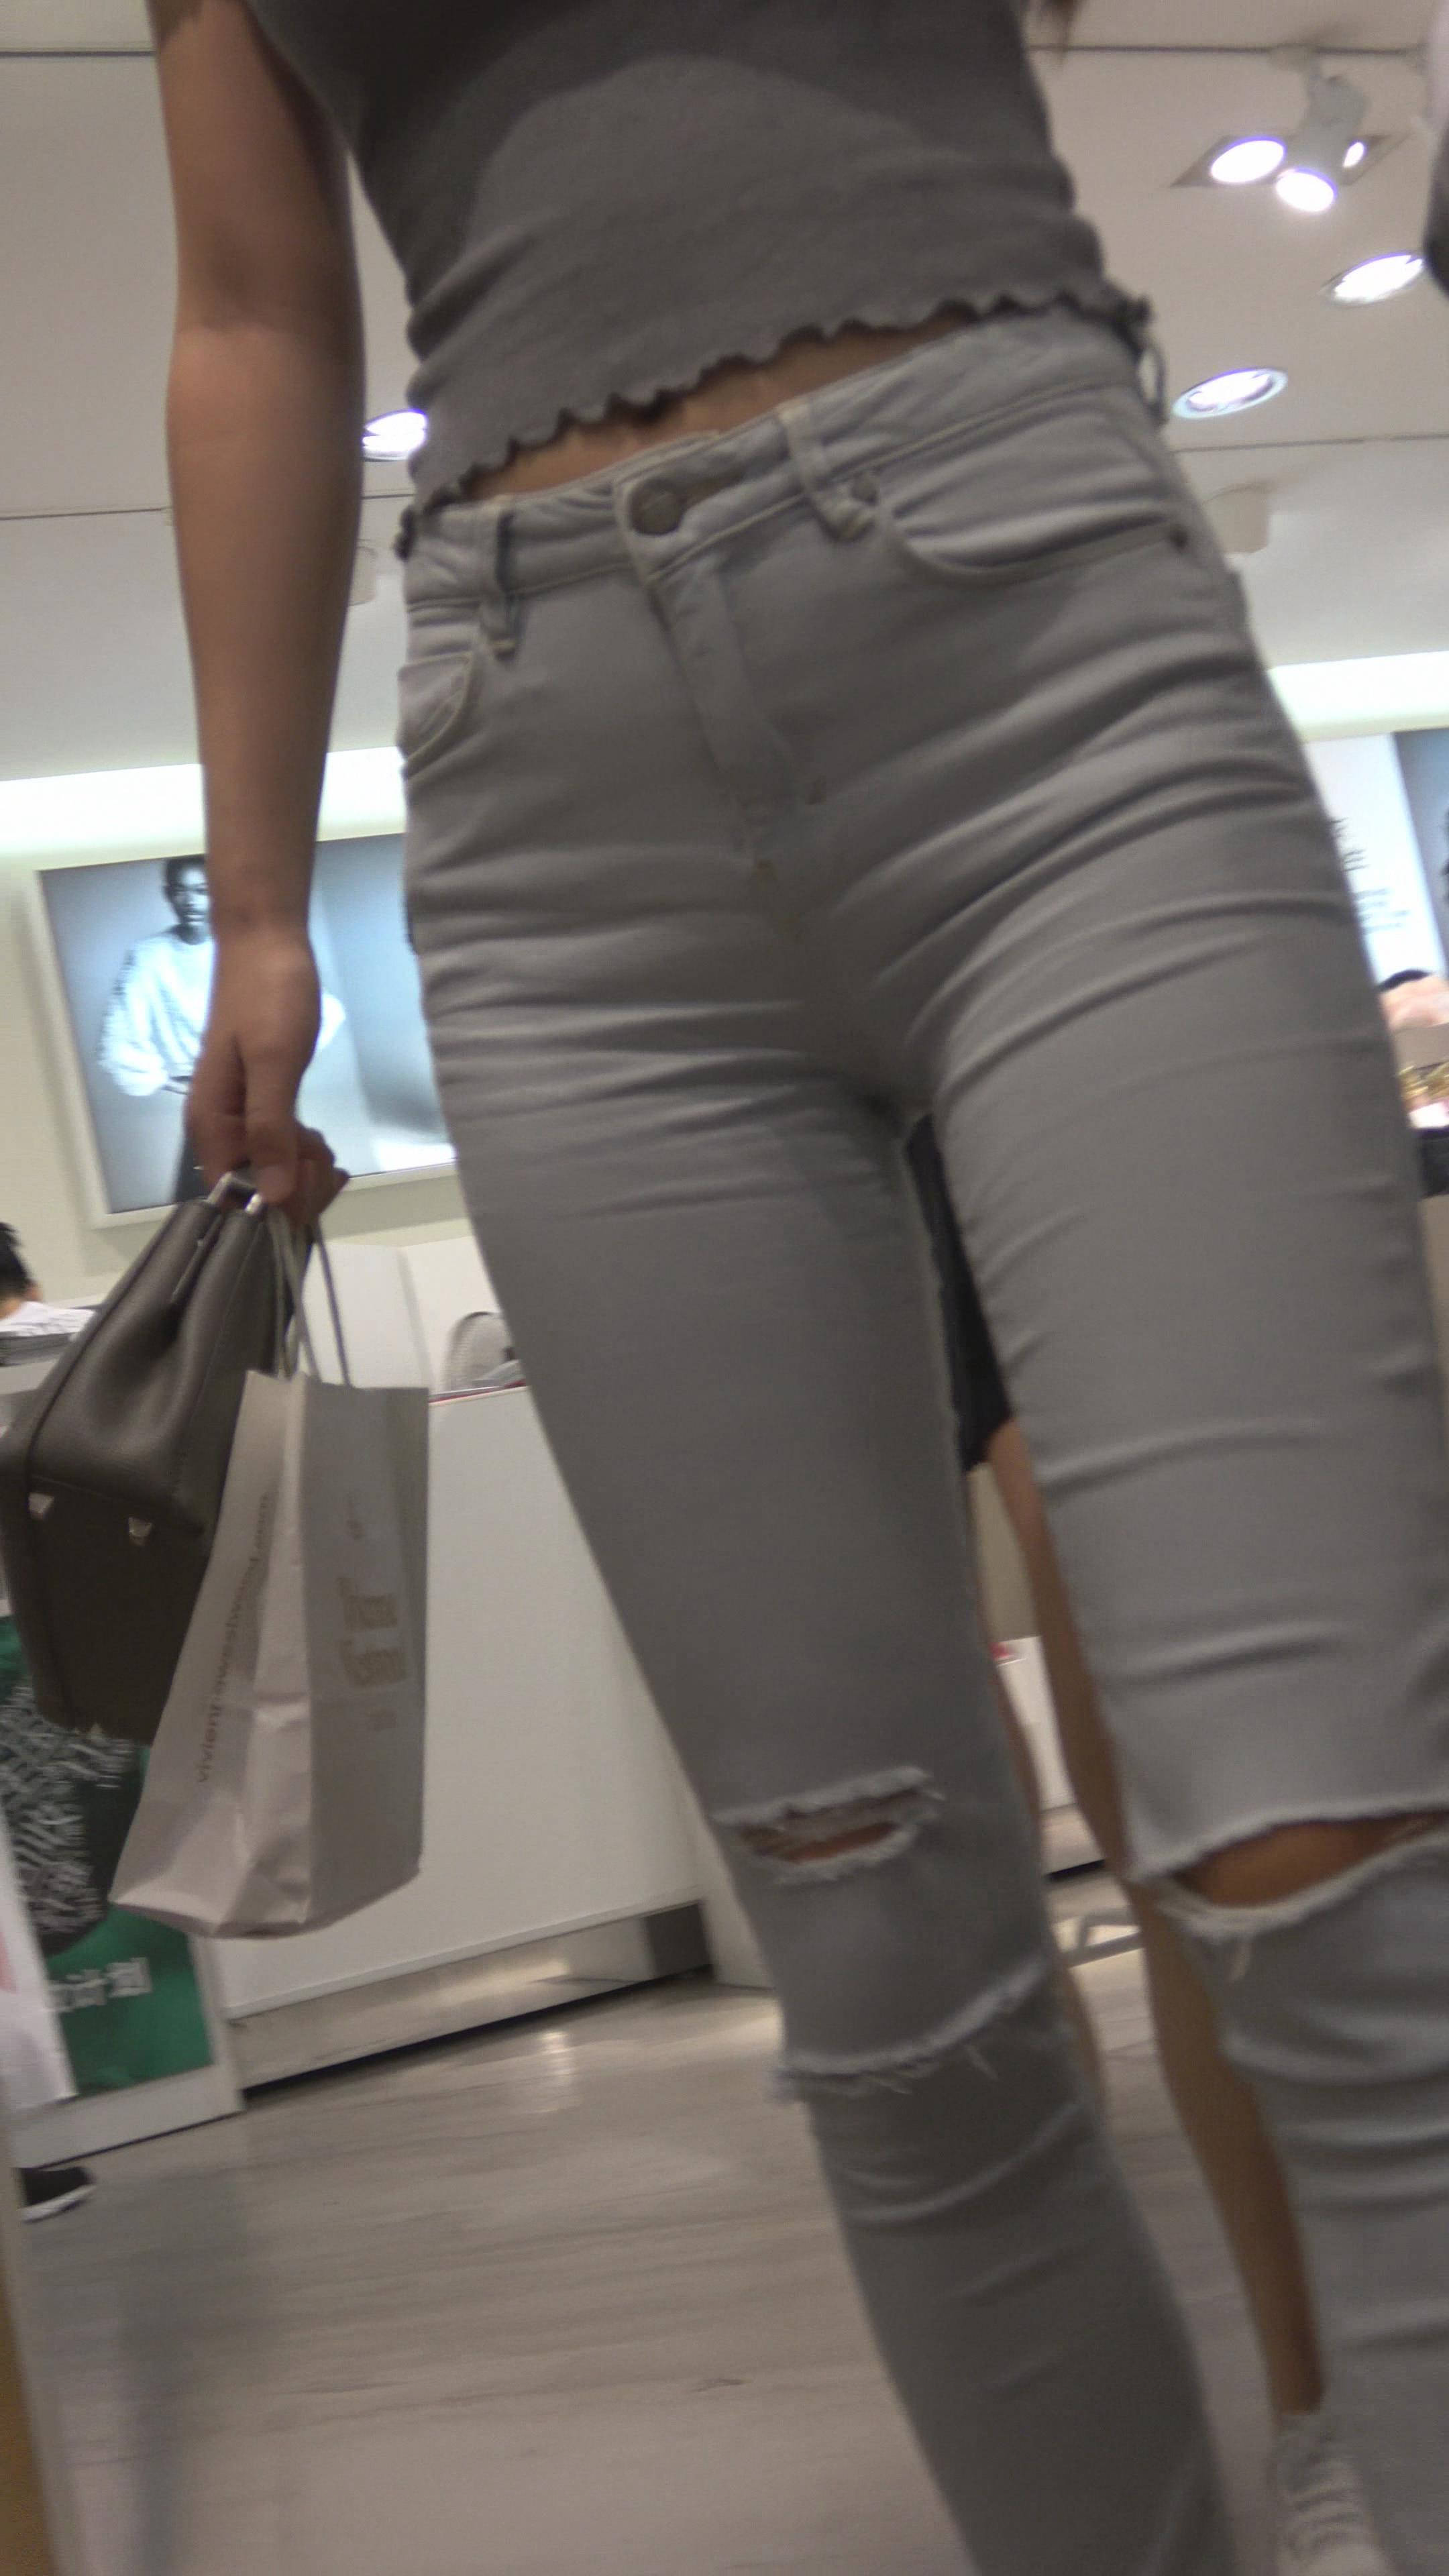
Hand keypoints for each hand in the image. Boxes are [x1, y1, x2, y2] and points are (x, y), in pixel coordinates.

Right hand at [187, 926, 349, 1224]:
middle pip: (254, 1194)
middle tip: (322, 1154)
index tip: (310, 1182)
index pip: (233, 1200)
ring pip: (272, 1176)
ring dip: (303, 1173)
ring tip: (324, 1144)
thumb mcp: (274, 1063)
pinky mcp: (260, 1107)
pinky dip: (303, 1155)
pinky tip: (321, 1143)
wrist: (266, 943)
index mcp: (210, 1126)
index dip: (274, 1207)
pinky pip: (280, 1152)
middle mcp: (218, 1131)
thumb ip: (270, 1130)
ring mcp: (239, 1120)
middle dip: (295, 1188)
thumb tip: (270, 1198)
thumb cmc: (269, 996)